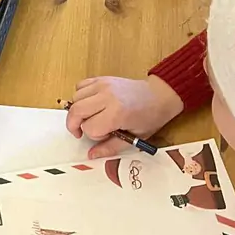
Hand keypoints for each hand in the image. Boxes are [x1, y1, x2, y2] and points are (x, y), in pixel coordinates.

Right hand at [66, 75, 182, 158]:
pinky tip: (91, 104)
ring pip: (75, 98)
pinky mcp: (101, 78)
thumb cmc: (149, 118)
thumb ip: (110, 147)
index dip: (94, 136)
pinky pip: (80, 86)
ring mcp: (103, 85)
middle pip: (75, 111)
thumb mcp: (134, 138)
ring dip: (78, 110)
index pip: (89, 128)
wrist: (159, 95)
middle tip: (81, 132)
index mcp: (117, 113)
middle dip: (74, 125)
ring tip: (90, 116)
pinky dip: (80, 97)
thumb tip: (91, 155)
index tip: (106, 135)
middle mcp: (107, 97)